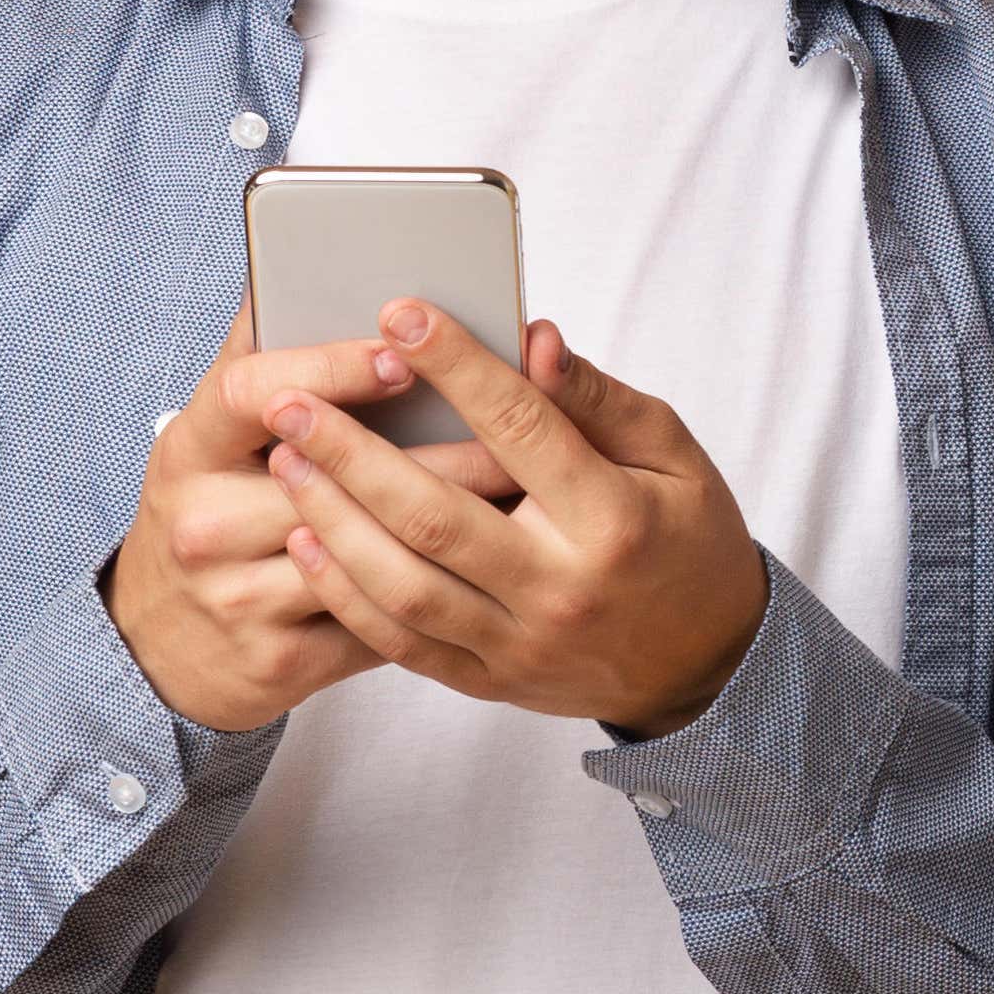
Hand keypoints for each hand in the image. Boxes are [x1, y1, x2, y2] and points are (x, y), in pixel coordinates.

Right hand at [109, 305, 523, 731]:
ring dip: (458, 526)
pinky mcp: (280, 663)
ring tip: (528, 492)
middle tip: (520, 429)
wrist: (156, 647)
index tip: (406, 352)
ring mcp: (239, 598)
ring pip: (370, 557)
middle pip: (335, 480)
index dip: (331, 369)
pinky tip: (496, 566)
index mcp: (190, 447)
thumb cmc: (212, 510)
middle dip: (441, 453)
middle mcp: (206, 523)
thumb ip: (261, 352)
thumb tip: (304, 256)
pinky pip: (378, 624)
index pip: (253, 391)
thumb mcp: (213, 432)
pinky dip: (444, 591)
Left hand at [256, 302, 774, 734]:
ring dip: (334, 521)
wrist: (707, 665)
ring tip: (286, 461)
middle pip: (437, 516)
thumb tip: (531, 338)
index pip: (523, 429)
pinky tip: (307, 542)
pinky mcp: (493, 681)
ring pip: (405, 585)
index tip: (399, 312)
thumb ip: (597, 399)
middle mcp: (563, 587)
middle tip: (290, 399)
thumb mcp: (673, 455)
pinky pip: (402, 643)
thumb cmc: (686, 538)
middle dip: (353, 453)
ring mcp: (523, 643)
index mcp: (615, 518)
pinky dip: (347, 593)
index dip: (457, 367)